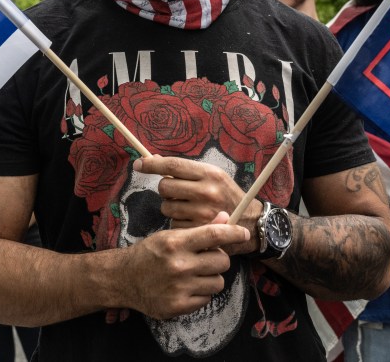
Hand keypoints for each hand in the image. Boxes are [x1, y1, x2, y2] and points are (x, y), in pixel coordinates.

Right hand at [122, 211, 248, 319]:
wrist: (124, 279)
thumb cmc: (150, 253)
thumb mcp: (171, 236)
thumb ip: (200, 230)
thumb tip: (226, 217)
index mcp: (176, 243)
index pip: (214, 235)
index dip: (233, 233)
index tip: (244, 233)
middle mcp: (178, 265)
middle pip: (222, 261)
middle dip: (218, 259)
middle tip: (205, 259)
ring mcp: (179, 287)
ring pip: (218, 282)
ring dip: (211, 278)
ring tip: (194, 275)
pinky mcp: (178, 306)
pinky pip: (207, 299)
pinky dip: (201, 294)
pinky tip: (186, 288)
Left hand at [134, 155, 261, 254]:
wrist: (250, 222)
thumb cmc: (226, 195)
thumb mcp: (212, 176)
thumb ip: (186, 170)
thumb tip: (154, 159)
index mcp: (209, 173)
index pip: (173, 165)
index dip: (152, 164)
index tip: (139, 164)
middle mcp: (206, 191)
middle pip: (165, 187)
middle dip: (166, 190)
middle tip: (178, 193)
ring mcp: (202, 212)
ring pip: (167, 207)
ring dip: (172, 207)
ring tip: (189, 208)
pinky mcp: (198, 230)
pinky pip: (173, 223)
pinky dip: (178, 222)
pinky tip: (191, 221)